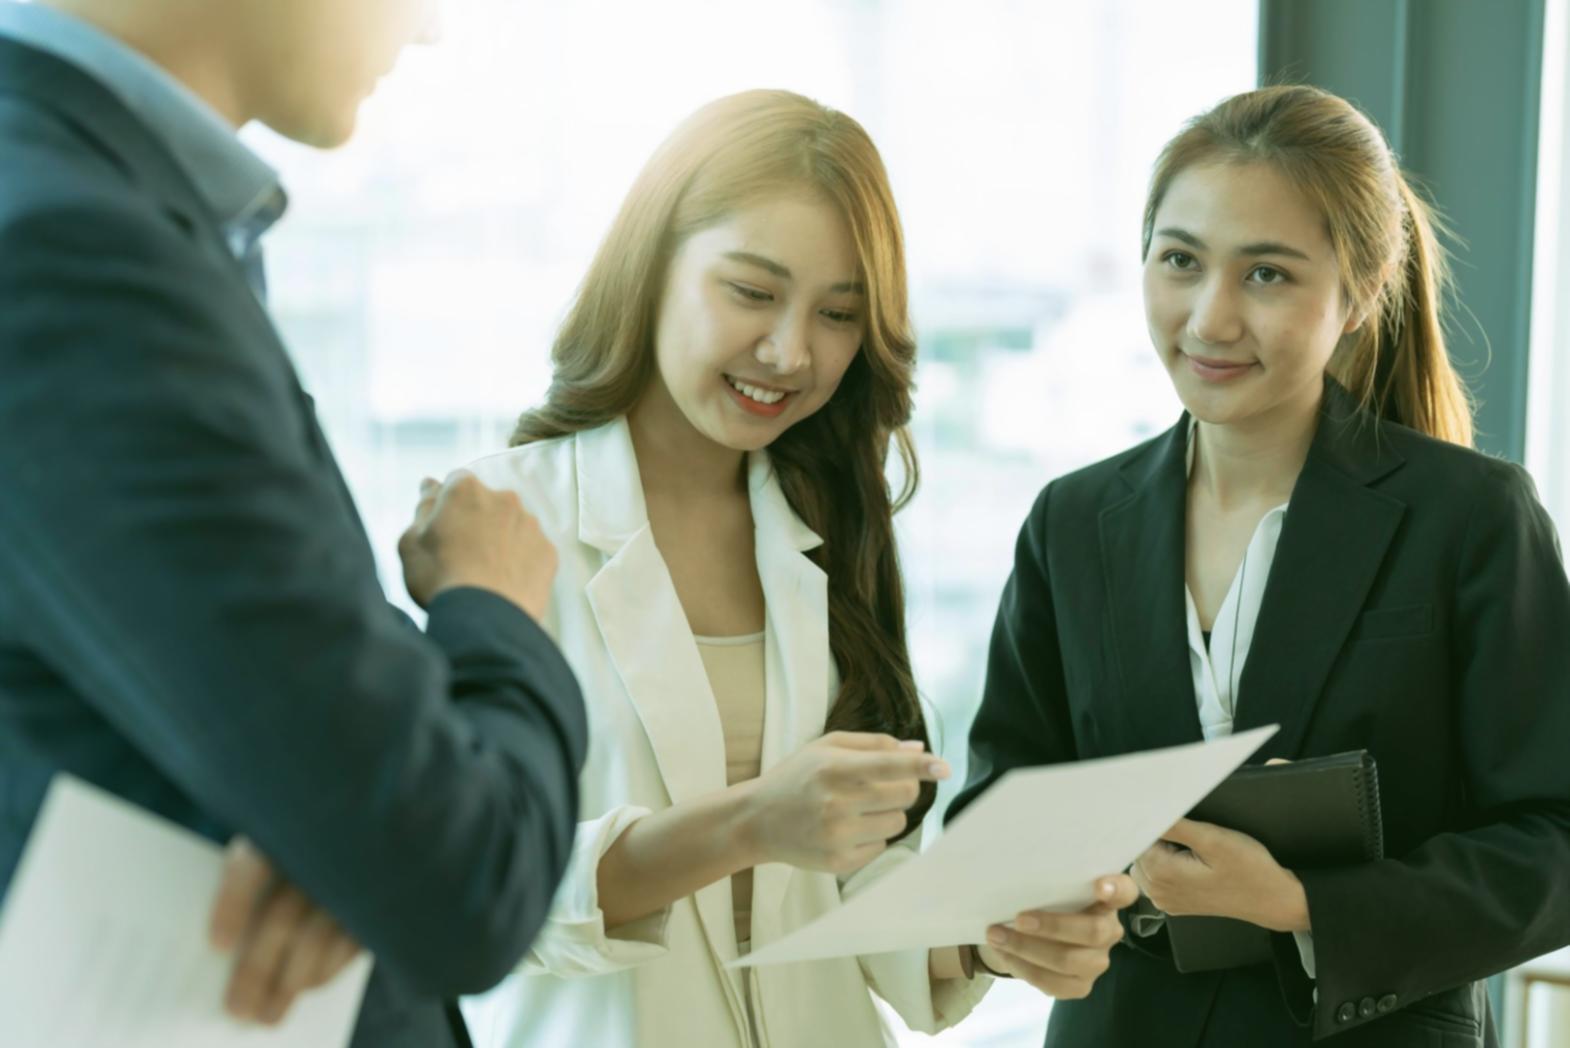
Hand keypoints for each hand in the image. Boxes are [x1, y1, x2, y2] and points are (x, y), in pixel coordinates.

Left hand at [209, 838, 362, 1024]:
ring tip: (266, 1014)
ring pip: (316, 938)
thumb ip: (253, 878)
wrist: (371, 817)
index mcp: (288, 824)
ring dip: (288, 983)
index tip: (217, 946)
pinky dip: (325, 972)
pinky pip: (349, 945)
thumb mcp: (276, 840)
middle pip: (283, 915)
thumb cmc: (302, 837)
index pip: (254, 864)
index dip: (233, 904)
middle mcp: (326, 846)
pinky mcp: (379, 899)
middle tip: (236, 1010)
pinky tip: (306, 988)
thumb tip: (224, 944)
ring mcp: (356, 874)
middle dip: (256, 969)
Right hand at [398, 471, 557, 619]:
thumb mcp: (411, 542)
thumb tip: (431, 486)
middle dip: (477, 520)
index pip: (455, 483)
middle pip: (487, 503)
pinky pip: (532, 550)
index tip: (443, 528)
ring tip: (486, 573)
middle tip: (463, 555)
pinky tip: (506, 583)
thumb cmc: (440, 578)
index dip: (448, 505)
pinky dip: (521, 561)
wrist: (487, 619)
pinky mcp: (548, 552)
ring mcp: (530, 525)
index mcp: (466, 490)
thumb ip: (423, 508)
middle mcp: (503, 499)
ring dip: (501, 540)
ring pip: (512, 526)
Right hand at [738, 732, 949, 874]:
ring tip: (859, 808)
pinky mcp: (839, 863)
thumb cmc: (796, 777)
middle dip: (905, 788)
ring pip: (897, 824)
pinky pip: (881, 848)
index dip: (920, 766)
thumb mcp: (826, 747)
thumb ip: (874, 744)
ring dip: (888, 814)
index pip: (889, 766)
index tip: (944, 767)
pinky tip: (847, 829)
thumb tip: (917, 748)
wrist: (757, 821)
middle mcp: (837, 803)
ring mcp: (838, 837)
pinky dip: (873, 837)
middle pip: (904, 796)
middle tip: (884, 786)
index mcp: (834, 769)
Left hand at [981, 875, 1137, 997]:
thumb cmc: (1043, 900)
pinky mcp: (1080, 986)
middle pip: (1093, 931)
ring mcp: (1097, 961)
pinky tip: (1004, 953)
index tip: (1099, 886)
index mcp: (1107, 900)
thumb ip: (1047, 884)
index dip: (1116, 889)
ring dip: (1027, 948)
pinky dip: (1023, 967)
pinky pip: (1053, 983)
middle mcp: (1109, 931)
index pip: (1125, 892)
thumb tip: (1016, 875)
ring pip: (1068, 960)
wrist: (1031, 935)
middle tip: (1019, 919)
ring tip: (996, 935)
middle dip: (1053, 926)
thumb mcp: (1048, 887)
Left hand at [1130, 818, 1309, 932]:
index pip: (1136, 837)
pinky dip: (1168, 864)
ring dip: (1162, 850)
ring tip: (1191, 849)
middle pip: (1138, 850)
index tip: (1171, 818)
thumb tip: (1147, 813)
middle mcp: (1157, 891)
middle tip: (1190, 835)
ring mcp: (1165, 900)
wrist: (1272, 898)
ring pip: (1146, 862)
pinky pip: (1157, 876)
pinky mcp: (1174, 903)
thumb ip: (1175, 826)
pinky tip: (1191, 861)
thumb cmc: (1248, 869)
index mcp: (1161, 874)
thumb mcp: (1213, 839)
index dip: (1153, 823)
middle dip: (1158, 837)